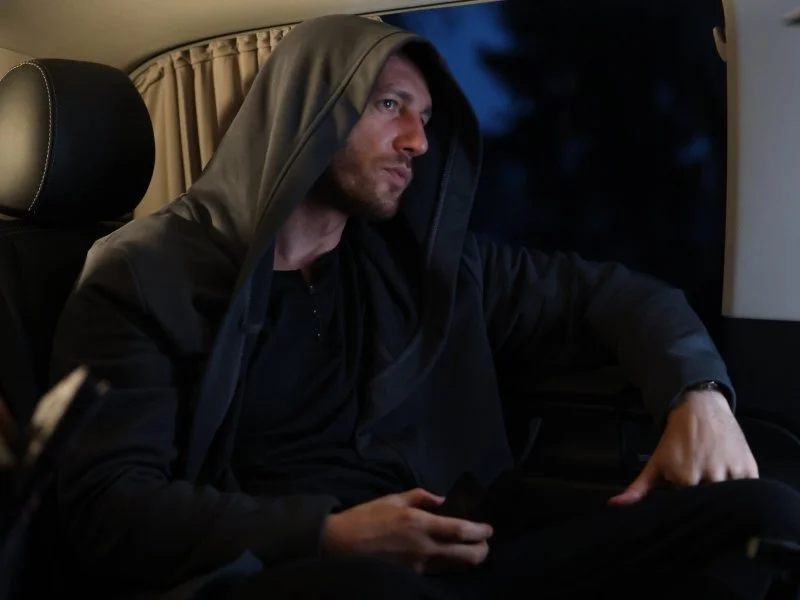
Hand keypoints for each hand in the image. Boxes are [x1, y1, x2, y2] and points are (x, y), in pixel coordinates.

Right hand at [322, 488, 493, 573]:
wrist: (339, 547)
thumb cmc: (365, 518)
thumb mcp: (393, 499)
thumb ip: (421, 497)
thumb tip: (442, 500)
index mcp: (420, 524)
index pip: (461, 531)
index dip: (480, 531)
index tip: (489, 529)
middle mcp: (424, 548)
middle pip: (465, 557)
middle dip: (481, 552)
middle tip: (485, 544)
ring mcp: (419, 566)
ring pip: (454, 567)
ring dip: (466, 560)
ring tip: (470, 550)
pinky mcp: (411, 577)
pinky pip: (437, 571)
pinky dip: (447, 564)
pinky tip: (446, 556)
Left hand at [609, 390, 758, 505]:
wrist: (700, 409)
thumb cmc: (676, 439)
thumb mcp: (656, 462)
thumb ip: (638, 488)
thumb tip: (615, 506)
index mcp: (685, 479)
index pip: (687, 508)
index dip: (686, 509)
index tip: (685, 508)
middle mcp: (710, 477)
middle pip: (709, 507)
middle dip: (705, 508)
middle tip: (702, 502)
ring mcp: (732, 473)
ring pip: (731, 502)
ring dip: (725, 503)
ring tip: (717, 497)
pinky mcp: (749, 469)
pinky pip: (749, 493)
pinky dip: (743, 496)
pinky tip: (735, 494)